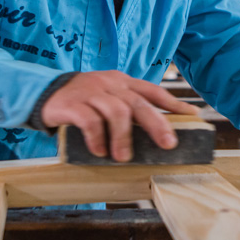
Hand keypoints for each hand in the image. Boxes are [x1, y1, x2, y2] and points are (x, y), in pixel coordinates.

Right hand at [41, 70, 200, 161]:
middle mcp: (110, 85)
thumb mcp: (109, 98)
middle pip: (138, 103)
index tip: (193, 115)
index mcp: (122, 82)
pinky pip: (89, 120)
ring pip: (116, 111)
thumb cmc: (84, 100)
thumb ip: (129, 109)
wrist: (45, 92)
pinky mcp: (72, 104)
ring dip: (123, 137)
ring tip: (123, 157)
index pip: (153, 91)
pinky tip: (99, 151)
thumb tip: (158, 134)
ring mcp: (91, 93)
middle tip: (167, 145)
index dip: (174, 103)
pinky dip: (97, 138)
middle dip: (156, 124)